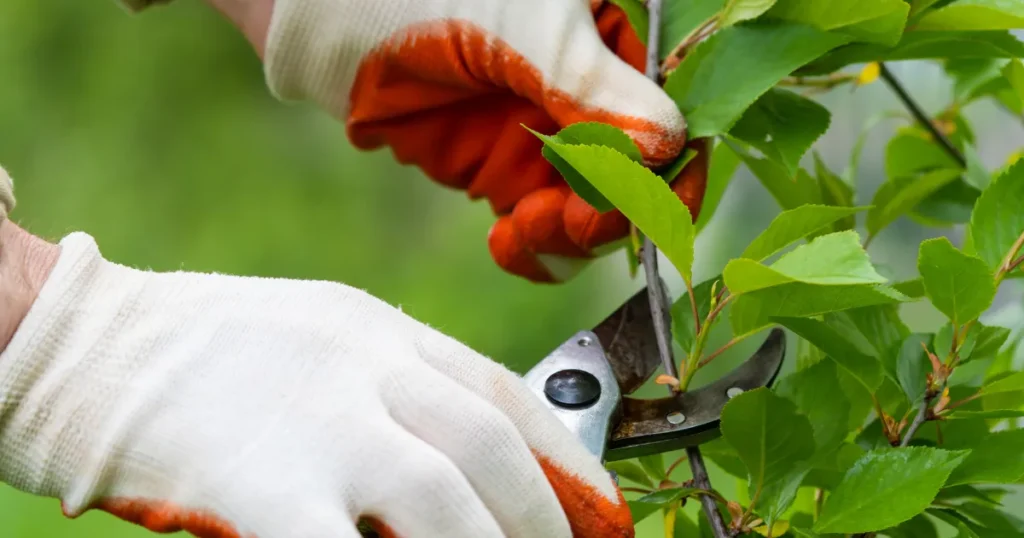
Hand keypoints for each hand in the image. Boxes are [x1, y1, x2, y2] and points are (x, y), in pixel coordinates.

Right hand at [0, 231, 633, 537]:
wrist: (96, 346)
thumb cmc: (210, 349)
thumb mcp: (324, 335)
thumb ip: (395, 384)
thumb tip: (466, 453)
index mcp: (380, 330)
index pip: (500, 392)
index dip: (565, 455)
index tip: (602, 504)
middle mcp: (362, 367)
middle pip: (484, 444)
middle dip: (541, 512)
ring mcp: (315, 422)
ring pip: (439, 494)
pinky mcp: (262, 483)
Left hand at [202, 0, 704, 282]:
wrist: (333, 20)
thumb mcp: (527, 29)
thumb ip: (594, 88)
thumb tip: (668, 146)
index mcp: (611, 42)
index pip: (668, 117)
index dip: (669, 171)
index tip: (647, 208)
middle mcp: (589, 95)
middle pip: (637, 180)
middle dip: (613, 212)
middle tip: (574, 223)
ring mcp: (547, 139)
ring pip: (593, 213)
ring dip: (573, 237)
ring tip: (531, 229)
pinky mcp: (505, 174)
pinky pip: (542, 230)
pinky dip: (537, 249)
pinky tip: (511, 242)